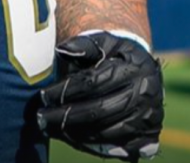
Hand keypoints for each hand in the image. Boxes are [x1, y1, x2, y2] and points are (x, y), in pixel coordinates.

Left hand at [37, 32, 163, 160]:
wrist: (144, 72)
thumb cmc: (116, 54)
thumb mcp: (104, 42)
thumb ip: (84, 44)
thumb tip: (62, 50)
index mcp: (134, 67)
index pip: (93, 82)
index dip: (65, 90)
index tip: (43, 95)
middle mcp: (145, 93)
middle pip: (99, 110)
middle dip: (66, 116)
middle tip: (41, 117)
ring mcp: (148, 116)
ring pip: (106, 132)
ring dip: (74, 134)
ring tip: (51, 128)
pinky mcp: (148, 135)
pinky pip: (117, 148)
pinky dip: (92, 145)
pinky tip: (71, 138)